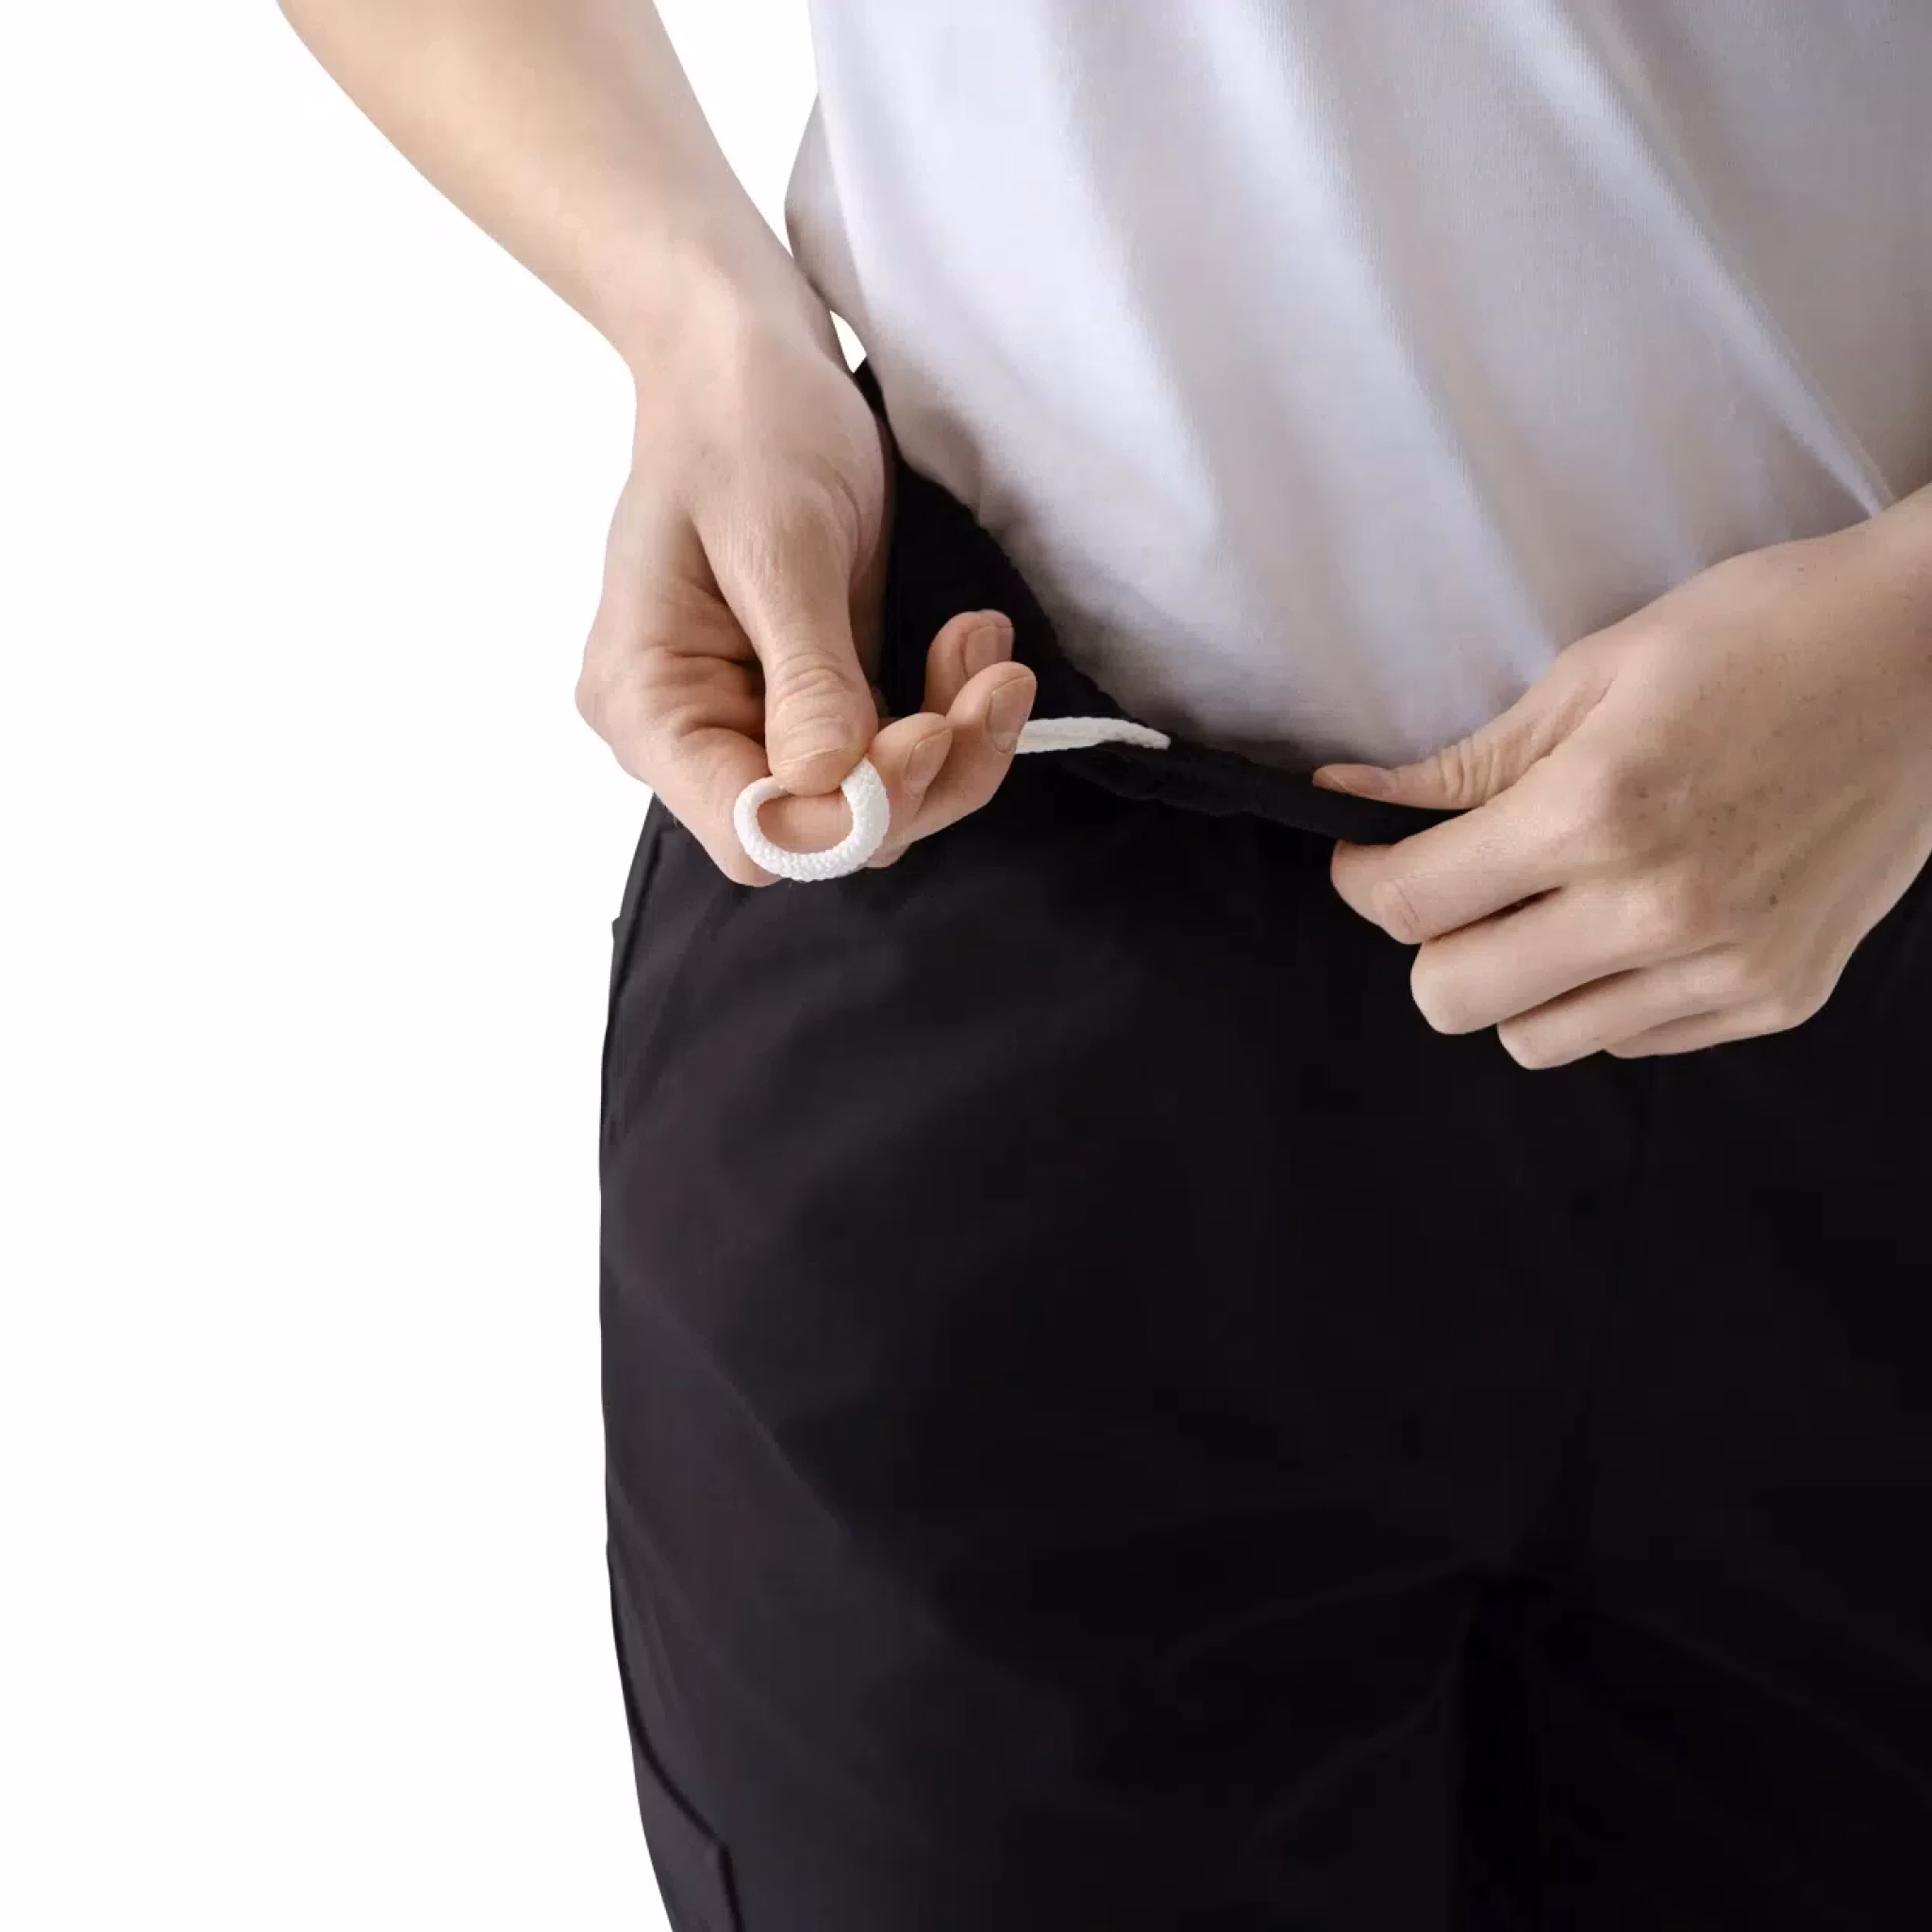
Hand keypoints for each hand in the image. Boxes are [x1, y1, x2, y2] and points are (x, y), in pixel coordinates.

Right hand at [575, 320, 1035, 882]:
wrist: (750, 358)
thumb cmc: (744, 424)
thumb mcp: (779, 540)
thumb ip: (806, 673)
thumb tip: (832, 781)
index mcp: (649, 704)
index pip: (751, 831)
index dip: (847, 815)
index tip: (929, 733)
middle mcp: (694, 733)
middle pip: (823, 826)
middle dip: (924, 773)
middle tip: (995, 682)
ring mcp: (755, 720)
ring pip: (874, 799)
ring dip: (954, 740)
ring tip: (989, 647)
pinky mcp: (814, 700)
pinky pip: (890, 750)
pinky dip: (948, 710)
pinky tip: (974, 641)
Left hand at [1313, 500, 1931, 1063]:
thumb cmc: (1763, 637)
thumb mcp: (1595, 671)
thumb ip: (1465, 762)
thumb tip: (1348, 799)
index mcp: (1599, 812)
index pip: (1412, 904)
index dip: (1364, 880)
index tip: (1369, 855)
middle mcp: (1660, 908)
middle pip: (1453, 998)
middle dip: (1429, 943)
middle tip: (1458, 885)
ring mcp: (1727, 966)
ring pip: (1536, 1040)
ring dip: (1513, 981)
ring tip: (1549, 904)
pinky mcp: (1778, 996)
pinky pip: (1631, 1041)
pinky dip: (1601, 996)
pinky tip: (1629, 922)